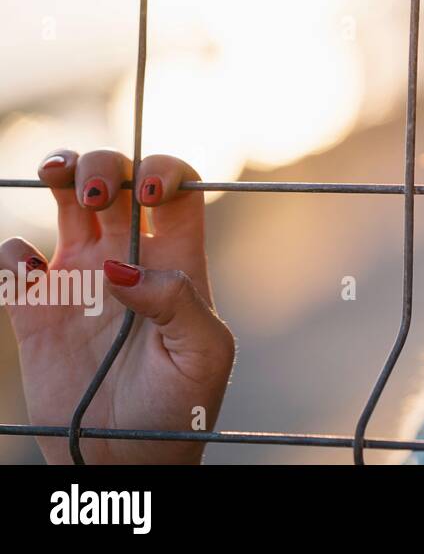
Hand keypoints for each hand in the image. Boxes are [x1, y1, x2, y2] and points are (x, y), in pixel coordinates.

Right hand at [0, 148, 235, 463]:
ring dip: (60, 170)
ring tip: (56, 176)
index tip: (149, 192)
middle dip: (105, 163)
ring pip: (66, 198)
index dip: (165, 171)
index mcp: (176, 260)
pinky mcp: (36, 310)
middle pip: (117, 178)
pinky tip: (27, 273)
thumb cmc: (182, 407)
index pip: (177, 189)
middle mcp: (128, 257)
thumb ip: (178, 303)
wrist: (130, 458)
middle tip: (97, 192)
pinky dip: (11, 253)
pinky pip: (15, 261)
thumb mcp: (205, 354)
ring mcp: (80, 278)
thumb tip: (123, 270)